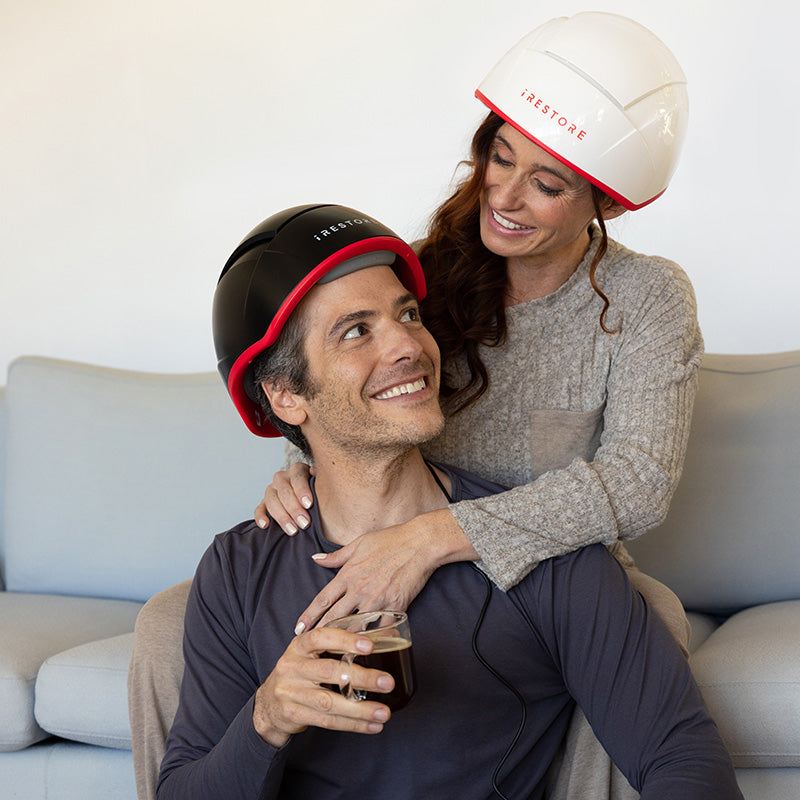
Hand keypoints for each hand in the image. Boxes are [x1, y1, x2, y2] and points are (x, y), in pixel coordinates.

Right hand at [252, 627, 393, 747]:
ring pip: (329, 702)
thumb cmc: (301, 671)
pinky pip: (326, 721)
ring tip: (384, 712)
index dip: (345, 640)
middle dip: (362, 678)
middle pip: (329, 671)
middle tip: (387, 682)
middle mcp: (292, 666)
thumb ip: (342, 645)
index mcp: (300, 646)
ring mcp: (291, 692)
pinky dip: (352, 724)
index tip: (370, 646)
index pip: (322, 637)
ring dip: (360, 709)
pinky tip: (371, 726)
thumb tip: (388, 635)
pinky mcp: (293, 714)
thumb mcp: (312, 653)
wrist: (268, 703)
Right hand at [255, 462, 313, 534]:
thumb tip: (315, 473)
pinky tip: (265, 525)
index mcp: (298, 470)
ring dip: (282, 516)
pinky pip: (259, 508)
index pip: (297, 477)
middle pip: (284, 491)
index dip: (302, 491)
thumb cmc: (319, 492)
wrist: (311, 500)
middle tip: (305, 523)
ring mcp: (272, 489)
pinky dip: (260, 516)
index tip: (309, 505)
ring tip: (293, 530)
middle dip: (294, 509)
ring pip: (272, 500)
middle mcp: (282, 477)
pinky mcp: (264, 503)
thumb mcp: (322, 484)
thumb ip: (320, 480)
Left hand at [294, 509, 477, 633]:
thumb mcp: (359, 543)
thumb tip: (316, 558)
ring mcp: (377, 601)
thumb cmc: (390, 539)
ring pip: (355, 628)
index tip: (298, 628)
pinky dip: (374, 639)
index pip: (322, 600)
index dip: (309, 616)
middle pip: (334, 618)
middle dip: (320, 634)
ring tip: (334, 654)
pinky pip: (381, 629)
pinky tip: (367, 649)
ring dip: (344, 640)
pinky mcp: (395, 607)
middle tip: (310, 647)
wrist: (420, 543)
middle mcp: (359, 590)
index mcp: (348, 574)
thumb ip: (336, 556)